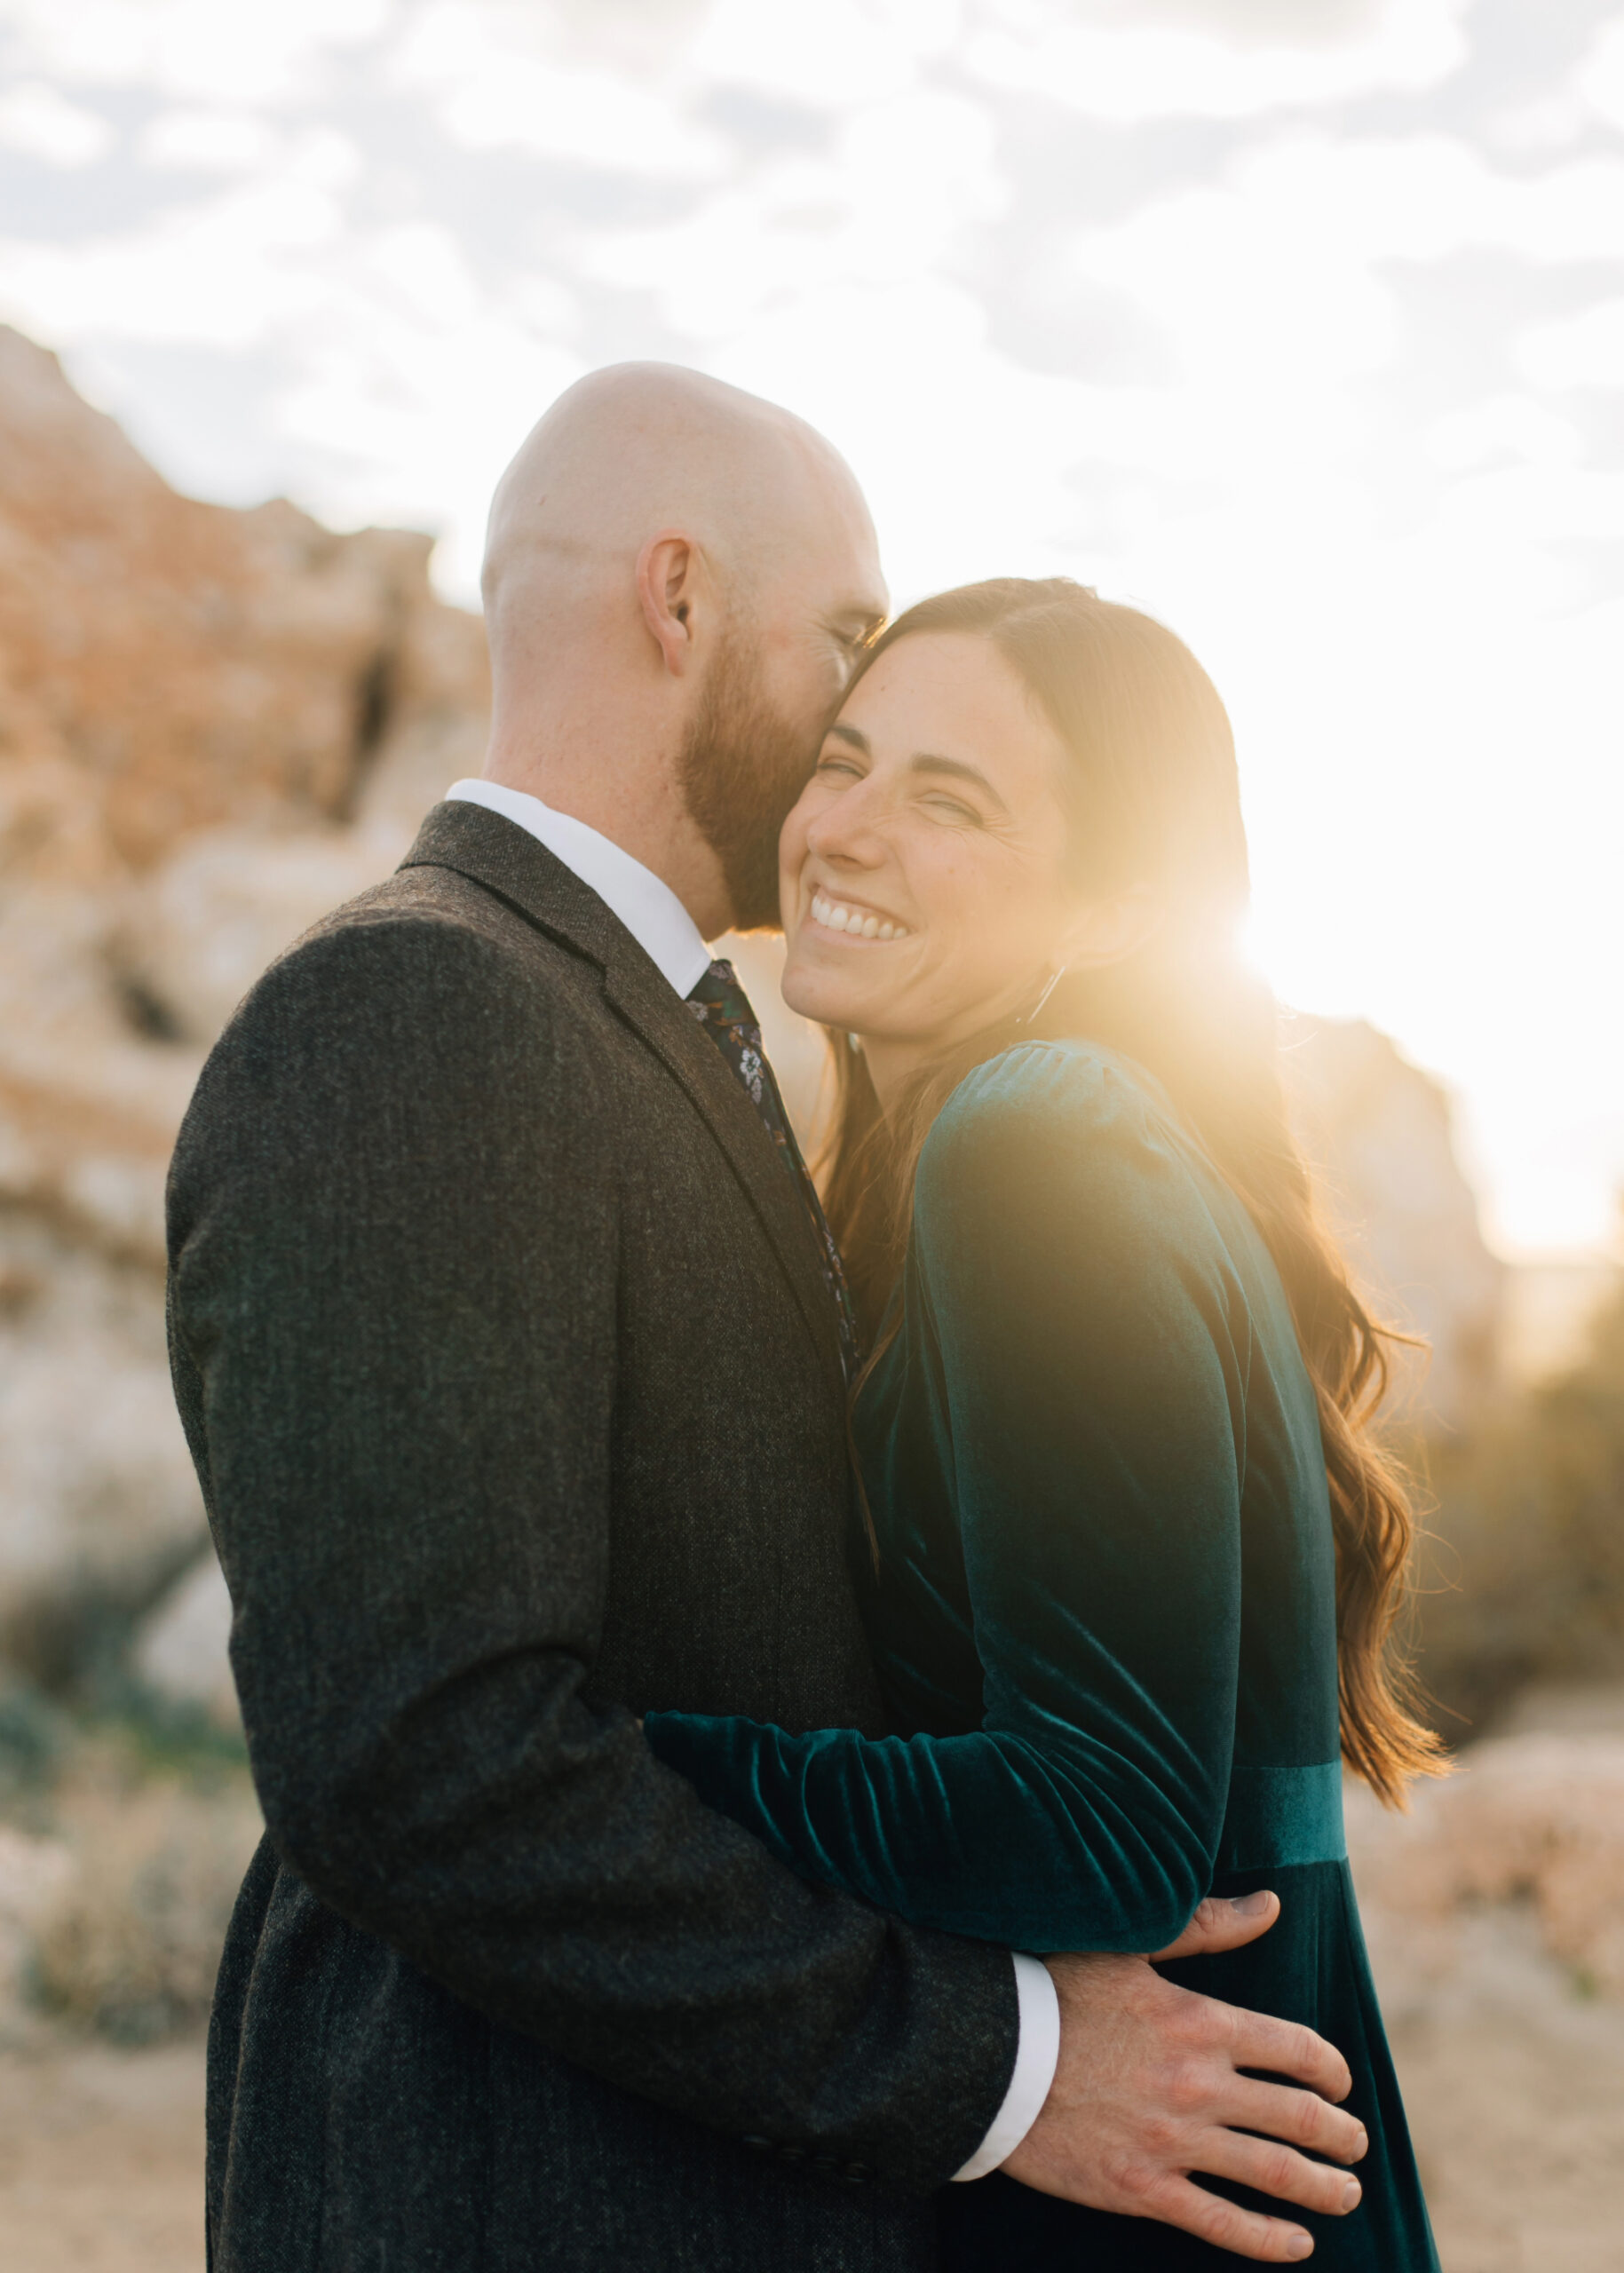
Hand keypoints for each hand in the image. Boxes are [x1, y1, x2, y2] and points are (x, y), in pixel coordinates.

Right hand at [1001, 1894, 1365, 2262]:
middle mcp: (1199, 2085)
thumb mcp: (1129, 1945)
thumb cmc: (1053, 1988)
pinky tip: (1297, 2244)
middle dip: (1341, 2135)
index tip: (1340, 2082)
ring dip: (1324, 2189)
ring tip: (1346, 2194)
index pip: (1297, 2050)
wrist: (987, 2054)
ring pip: (1275, 2174)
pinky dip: (1270, 2240)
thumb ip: (1206, 1927)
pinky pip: (1224, 2224)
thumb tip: (1272, 1906)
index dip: (1331, 2069)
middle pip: (1299, 2117)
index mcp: (1201, 2022)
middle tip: (1356, 2145)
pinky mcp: (1143, 2190)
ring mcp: (1173, 2142)